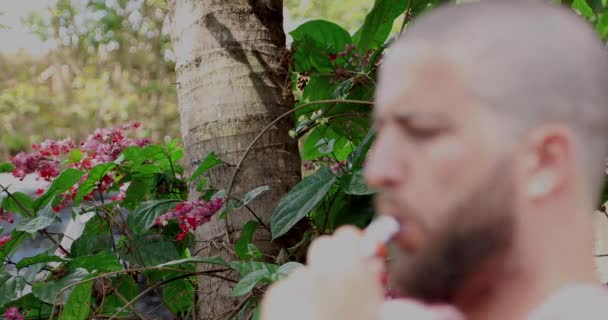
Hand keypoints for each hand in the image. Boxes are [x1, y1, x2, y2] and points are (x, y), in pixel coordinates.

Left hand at [260, 225, 465, 319]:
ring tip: (325, 313)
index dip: (357, 248)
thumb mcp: (389, 318)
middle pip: (324, 247)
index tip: (364, 265)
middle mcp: (320, 272)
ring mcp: (293, 285)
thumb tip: (446, 309)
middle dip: (333, 262)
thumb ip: (414, 312)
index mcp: (350, 274)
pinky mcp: (274, 299)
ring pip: (306, 271)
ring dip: (315, 284)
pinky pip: (287, 288)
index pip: (348, 236)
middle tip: (344, 287)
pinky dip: (295, 300)